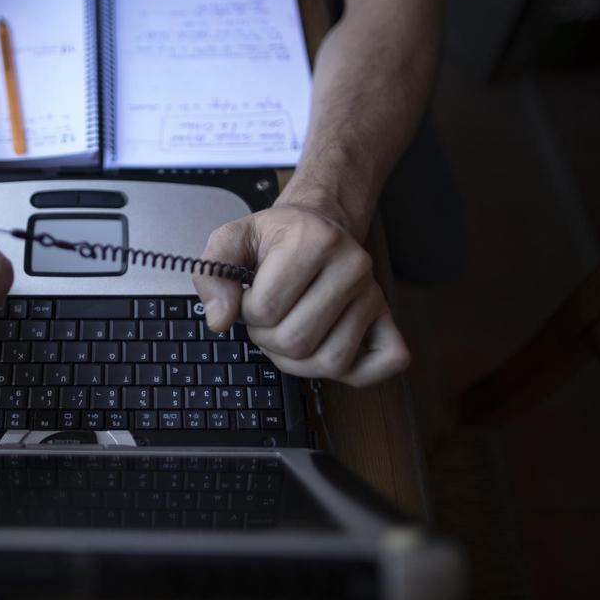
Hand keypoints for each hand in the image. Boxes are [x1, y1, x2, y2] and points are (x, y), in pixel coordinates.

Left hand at [192, 202, 408, 386]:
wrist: (317, 226)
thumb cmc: (277, 238)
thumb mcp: (233, 239)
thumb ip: (212, 274)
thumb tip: (219, 319)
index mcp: (315, 240)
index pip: (266, 310)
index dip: (246, 313)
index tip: (250, 298)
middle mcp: (353, 266)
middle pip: (298, 341)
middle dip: (268, 339)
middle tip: (268, 318)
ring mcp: (374, 294)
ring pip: (332, 362)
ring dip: (298, 360)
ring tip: (289, 331)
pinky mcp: (387, 318)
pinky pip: (385, 363)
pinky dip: (356, 372)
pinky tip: (327, 349)